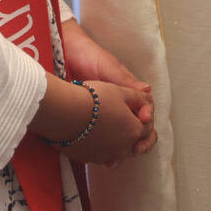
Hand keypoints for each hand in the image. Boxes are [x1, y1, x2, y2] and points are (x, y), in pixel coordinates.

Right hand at [29, 76, 151, 166]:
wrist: (65, 112)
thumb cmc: (94, 98)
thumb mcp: (119, 91)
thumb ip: (138, 97)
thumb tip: (148, 98)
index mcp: (134, 131)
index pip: (147, 129)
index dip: (143, 118)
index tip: (134, 110)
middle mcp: (124, 148)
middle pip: (134, 144)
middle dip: (132, 134)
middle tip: (122, 122)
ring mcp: (106, 156)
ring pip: (118, 153)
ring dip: (117, 143)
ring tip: (108, 129)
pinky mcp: (90, 159)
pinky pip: (100, 156)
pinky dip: (100, 148)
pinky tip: (93, 137)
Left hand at [61, 18, 155, 152]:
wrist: (62, 53)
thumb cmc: (87, 55)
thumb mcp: (106, 66)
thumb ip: (124, 80)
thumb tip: (147, 90)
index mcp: (127, 89)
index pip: (146, 108)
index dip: (147, 118)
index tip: (143, 121)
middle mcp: (120, 102)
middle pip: (138, 126)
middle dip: (141, 139)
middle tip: (137, 148)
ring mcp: (107, 112)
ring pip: (123, 135)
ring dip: (125, 147)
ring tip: (120, 157)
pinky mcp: (93, 120)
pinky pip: (106, 137)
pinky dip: (108, 148)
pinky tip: (105, 157)